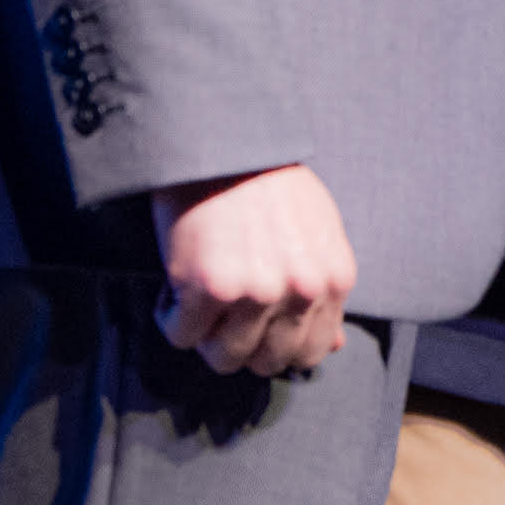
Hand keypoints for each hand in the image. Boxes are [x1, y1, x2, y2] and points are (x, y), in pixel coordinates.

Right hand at [150, 164, 354, 376]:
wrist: (226, 143)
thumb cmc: (273, 186)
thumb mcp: (320, 234)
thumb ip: (325, 292)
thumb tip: (331, 344)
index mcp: (333, 280)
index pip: (310, 352)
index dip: (278, 348)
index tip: (257, 330)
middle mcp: (300, 292)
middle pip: (265, 362)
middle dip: (241, 344)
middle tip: (223, 314)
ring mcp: (255, 293)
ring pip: (222, 357)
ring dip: (205, 335)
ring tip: (201, 298)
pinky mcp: (208, 287)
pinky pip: (180, 335)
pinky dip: (171, 317)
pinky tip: (176, 287)